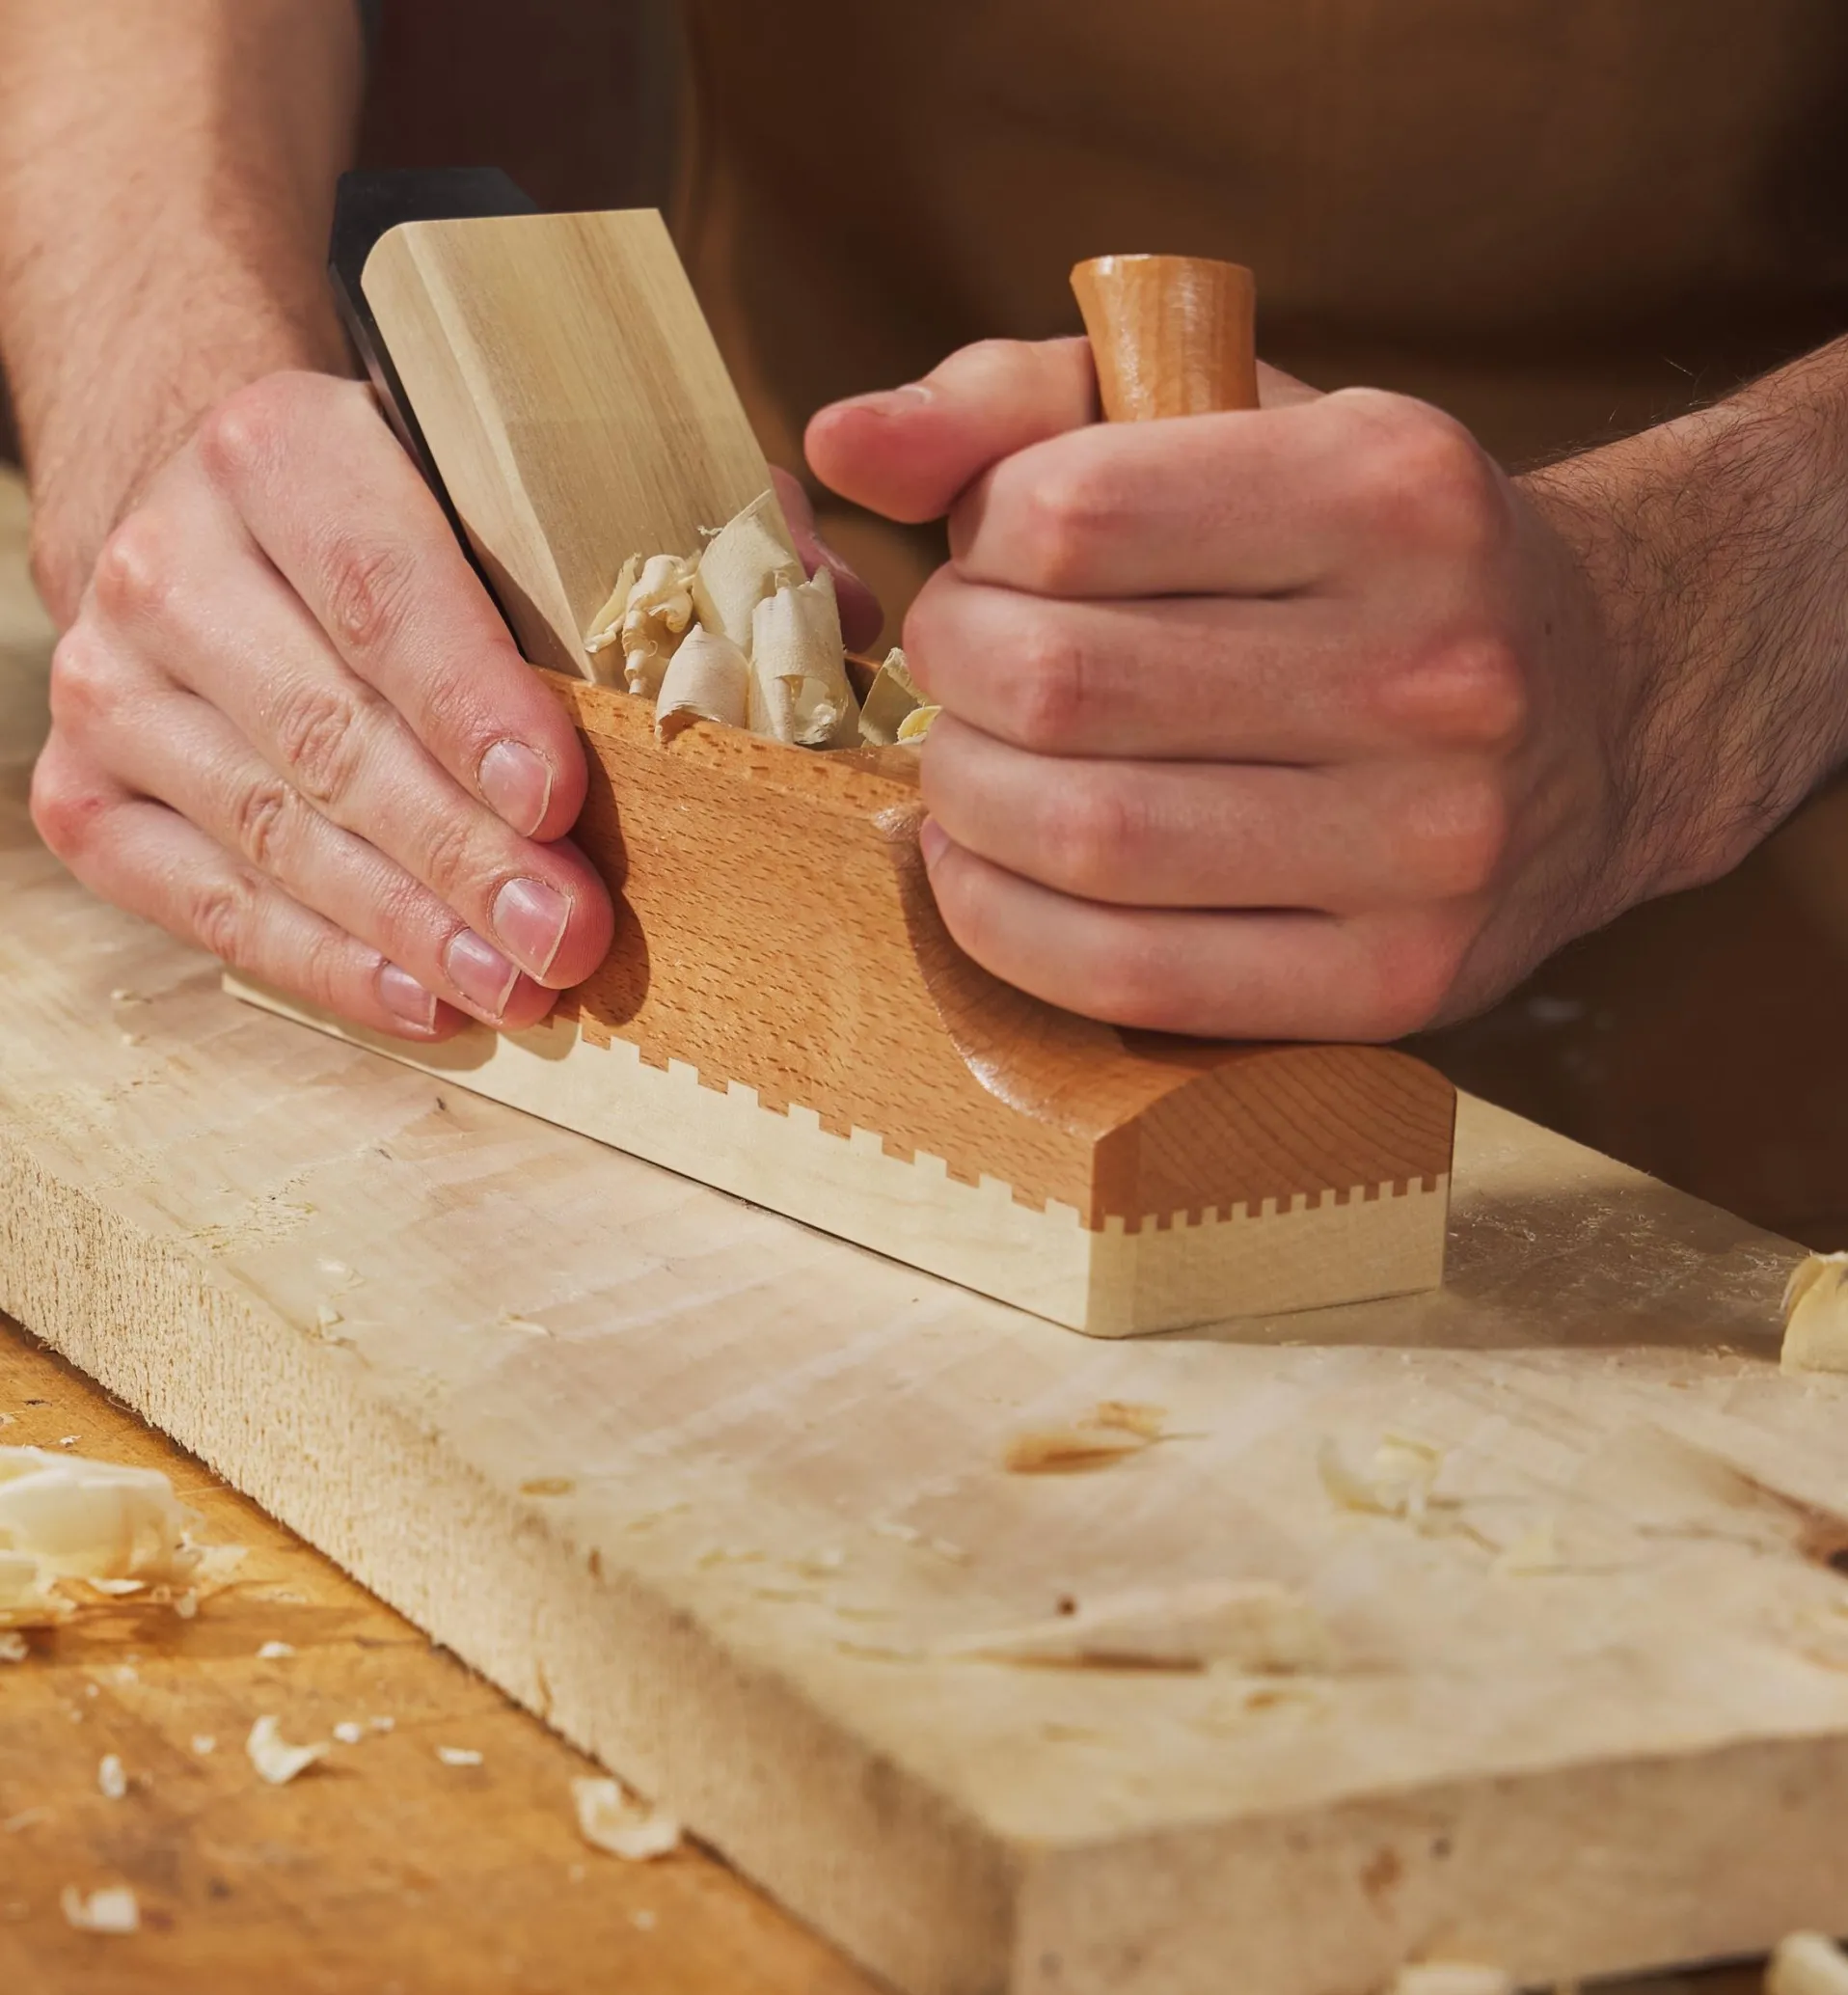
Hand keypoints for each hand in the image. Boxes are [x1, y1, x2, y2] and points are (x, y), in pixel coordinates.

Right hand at [30, 370, 615, 1038]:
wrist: (205, 518)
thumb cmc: (397, 514)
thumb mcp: (510, 473)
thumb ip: (666, 536)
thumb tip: (838, 616)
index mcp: (276, 448)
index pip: (380, 592)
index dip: (470, 704)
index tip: (556, 797)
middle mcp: (164, 559)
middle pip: (332, 734)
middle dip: (463, 852)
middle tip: (572, 932)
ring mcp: (108, 685)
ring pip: (271, 832)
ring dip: (410, 928)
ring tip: (523, 986)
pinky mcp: (83, 789)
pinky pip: (202, 901)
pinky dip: (321, 962)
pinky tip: (424, 1000)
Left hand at [807, 337, 1633, 1040]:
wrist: (1612, 705)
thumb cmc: (1376, 559)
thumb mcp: (1239, 425)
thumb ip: (1029, 407)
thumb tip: (841, 442)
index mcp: (1390, 489)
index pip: (1069, 513)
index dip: (974, 546)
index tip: (987, 566)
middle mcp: (1432, 666)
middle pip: (1056, 685)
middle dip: (948, 678)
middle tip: (957, 673)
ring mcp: (1427, 843)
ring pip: (1084, 840)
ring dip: (962, 806)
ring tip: (967, 770)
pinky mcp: (1398, 981)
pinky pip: (1132, 979)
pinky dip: (1007, 927)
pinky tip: (986, 870)